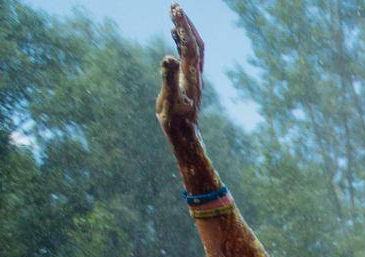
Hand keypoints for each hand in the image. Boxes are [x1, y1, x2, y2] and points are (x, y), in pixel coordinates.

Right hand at [157, 3, 204, 132]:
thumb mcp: (169, 101)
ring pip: (193, 48)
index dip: (183, 27)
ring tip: (174, 11)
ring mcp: (193, 77)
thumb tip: (169, 57)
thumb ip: (168, 79)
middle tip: (174, 5)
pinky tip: (173, 31)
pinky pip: (187, 55)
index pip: (190, 46)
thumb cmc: (175, 122)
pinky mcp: (188, 79)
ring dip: (185, 29)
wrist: (184, 136)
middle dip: (186, 23)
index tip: (175, 8)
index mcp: (191, 77)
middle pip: (195, 43)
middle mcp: (195, 75)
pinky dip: (181, 40)